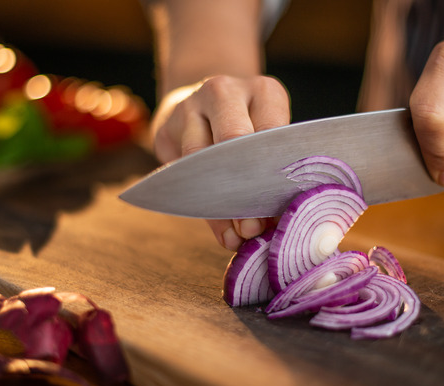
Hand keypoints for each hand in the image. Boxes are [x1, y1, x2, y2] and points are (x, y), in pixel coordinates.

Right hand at [150, 74, 290, 249]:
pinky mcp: (164, 129)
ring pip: (201, 158)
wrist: (200, 103)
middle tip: (253, 227)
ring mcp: (190, 106)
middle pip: (233, 138)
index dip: (275, 173)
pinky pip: (181, 173)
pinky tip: (220, 231)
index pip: (272, 131)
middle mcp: (225, 91)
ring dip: (220, 205)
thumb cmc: (249, 130)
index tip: (279, 210)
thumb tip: (277, 225)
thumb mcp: (269, 138)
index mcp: (263, 91)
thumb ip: (274, 173)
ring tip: (237, 236)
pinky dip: (202, 207)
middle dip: (244, 188)